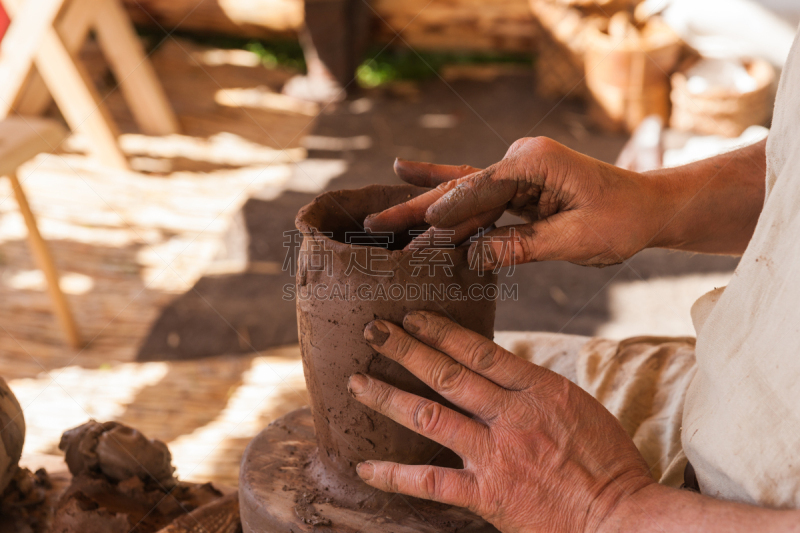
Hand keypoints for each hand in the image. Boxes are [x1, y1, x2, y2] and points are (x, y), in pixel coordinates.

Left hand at [349, 311, 653, 532]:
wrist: (623, 520)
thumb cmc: (608, 463)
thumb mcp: (577, 406)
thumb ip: (533, 387)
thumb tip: (496, 368)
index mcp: (539, 389)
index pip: (479, 350)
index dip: (440, 330)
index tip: (413, 316)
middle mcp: (512, 416)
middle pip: (447, 373)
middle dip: (405, 348)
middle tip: (374, 330)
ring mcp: (496, 456)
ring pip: (430, 417)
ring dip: (389, 397)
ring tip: (358, 382)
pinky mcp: (488, 495)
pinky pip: (430, 483)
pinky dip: (394, 475)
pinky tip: (366, 468)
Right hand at [364, 137, 661, 266]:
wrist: (649, 208)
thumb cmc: (623, 219)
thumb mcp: (576, 239)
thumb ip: (522, 246)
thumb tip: (471, 258)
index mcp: (536, 162)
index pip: (480, 187)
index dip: (446, 212)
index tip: (415, 233)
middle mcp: (520, 160)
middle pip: (460, 188)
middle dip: (417, 207)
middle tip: (373, 221)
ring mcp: (517, 172)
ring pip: (462, 195)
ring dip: (426, 213)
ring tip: (382, 222)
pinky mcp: (518, 188)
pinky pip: (478, 202)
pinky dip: (450, 212)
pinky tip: (415, 191)